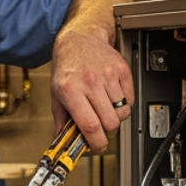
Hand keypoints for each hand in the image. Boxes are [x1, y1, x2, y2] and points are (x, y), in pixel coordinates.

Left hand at [50, 29, 133, 151]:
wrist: (80, 39)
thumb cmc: (67, 67)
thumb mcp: (56, 94)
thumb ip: (60, 121)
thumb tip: (62, 141)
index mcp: (70, 90)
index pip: (89, 125)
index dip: (96, 142)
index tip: (97, 145)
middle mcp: (90, 82)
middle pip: (110, 122)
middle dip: (107, 132)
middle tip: (101, 128)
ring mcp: (108, 75)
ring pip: (122, 112)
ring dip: (115, 116)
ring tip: (105, 108)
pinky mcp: (122, 70)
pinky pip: (130, 99)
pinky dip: (123, 103)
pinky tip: (111, 96)